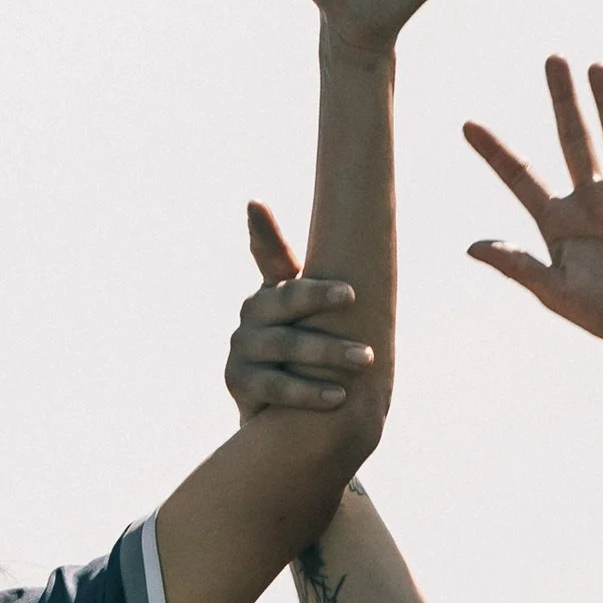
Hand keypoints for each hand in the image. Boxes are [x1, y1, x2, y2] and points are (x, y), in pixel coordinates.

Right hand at [224, 202, 374, 416]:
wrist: (271, 400)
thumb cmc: (294, 343)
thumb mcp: (297, 306)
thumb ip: (284, 259)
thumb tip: (253, 201)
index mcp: (269, 293)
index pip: (288, 276)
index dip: (316, 284)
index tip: (350, 293)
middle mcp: (250, 315)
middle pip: (286, 304)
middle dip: (324, 304)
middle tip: (364, 318)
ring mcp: (241, 348)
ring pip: (285, 346)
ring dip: (326, 352)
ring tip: (365, 360)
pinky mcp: (236, 381)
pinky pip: (276, 386)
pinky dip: (308, 393)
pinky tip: (339, 397)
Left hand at [465, 59, 602, 359]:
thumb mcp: (553, 291)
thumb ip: (517, 265)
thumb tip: (471, 247)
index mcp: (556, 218)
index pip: (519, 175)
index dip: (494, 151)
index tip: (467, 123)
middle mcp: (589, 199)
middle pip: (571, 138)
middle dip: (562, 100)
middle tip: (552, 59)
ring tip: (597, 66)